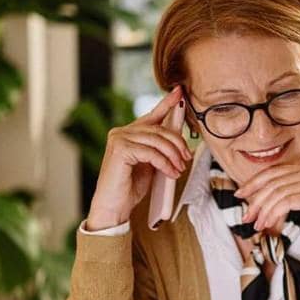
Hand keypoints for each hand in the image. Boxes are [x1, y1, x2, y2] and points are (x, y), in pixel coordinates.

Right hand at [86, 87, 191, 230]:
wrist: (114, 207)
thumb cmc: (130, 187)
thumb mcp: (150, 164)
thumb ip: (159, 149)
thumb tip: (178, 140)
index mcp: (129, 133)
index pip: (152, 115)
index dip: (167, 103)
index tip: (180, 92)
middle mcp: (121, 132)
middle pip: (159, 129)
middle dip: (177, 143)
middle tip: (186, 158)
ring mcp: (118, 139)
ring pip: (157, 140)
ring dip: (173, 155)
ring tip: (178, 169)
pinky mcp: (120, 150)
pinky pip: (151, 152)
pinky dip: (165, 163)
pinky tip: (171, 173)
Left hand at [233, 152, 299, 248]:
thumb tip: (299, 175)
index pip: (273, 171)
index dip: (254, 182)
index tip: (241, 194)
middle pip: (271, 181)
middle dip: (254, 198)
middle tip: (245, 215)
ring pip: (276, 192)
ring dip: (262, 209)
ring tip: (256, 224)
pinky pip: (286, 202)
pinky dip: (273, 212)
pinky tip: (268, 223)